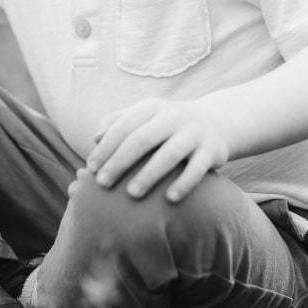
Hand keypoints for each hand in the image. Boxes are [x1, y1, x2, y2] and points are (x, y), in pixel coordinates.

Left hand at [87, 98, 227, 202]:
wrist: (215, 123)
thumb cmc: (168, 125)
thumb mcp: (146, 117)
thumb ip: (120, 122)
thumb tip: (96, 137)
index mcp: (152, 108)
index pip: (124, 126)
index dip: (106, 147)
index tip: (91, 168)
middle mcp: (173, 117)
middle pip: (143, 139)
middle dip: (120, 161)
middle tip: (103, 184)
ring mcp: (194, 133)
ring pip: (170, 153)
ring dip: (149, 174)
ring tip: (131, 194)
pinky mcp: (211, 150)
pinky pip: (197, 168)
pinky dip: (184, 183)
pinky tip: (169, 199)